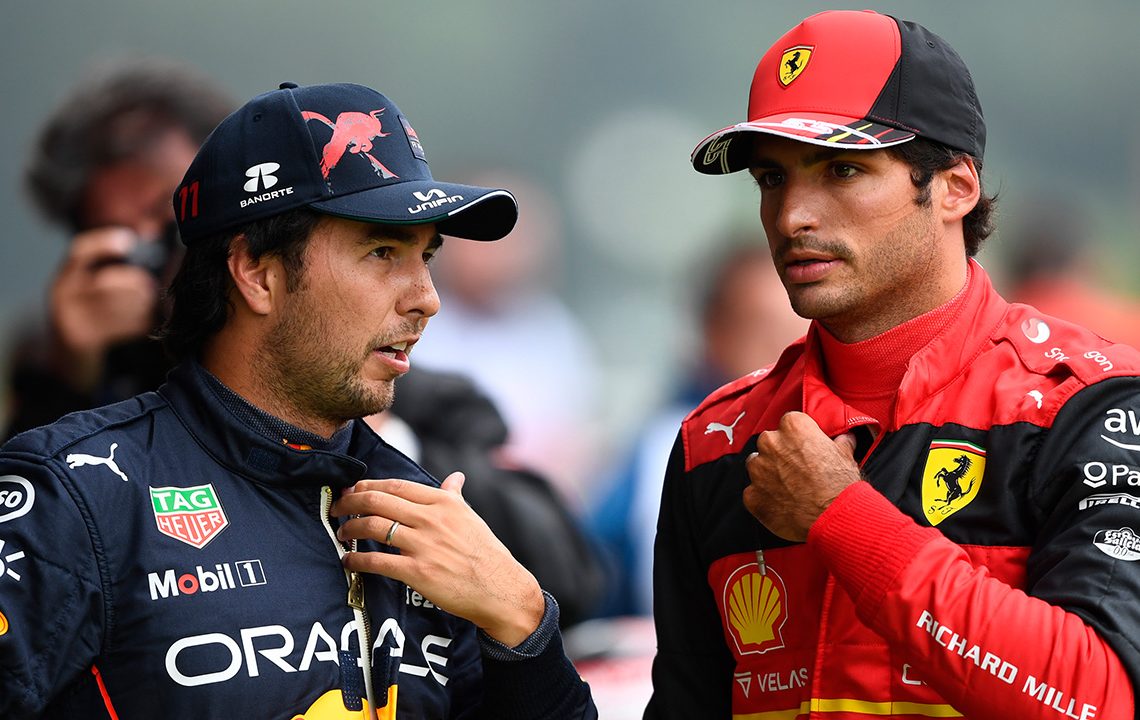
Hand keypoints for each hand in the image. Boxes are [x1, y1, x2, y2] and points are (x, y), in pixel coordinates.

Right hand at [50, 228, 159, 389]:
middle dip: (134, 283)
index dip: (104, 242)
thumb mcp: (90, 286)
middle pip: (103, 282)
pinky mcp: (81, 339)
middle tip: (151, 284)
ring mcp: (69, 318)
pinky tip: (148, 320)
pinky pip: (118, 328)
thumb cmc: (92, 310)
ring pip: (114, 306)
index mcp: (65, 275)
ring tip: (152, 302)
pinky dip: (139, 323)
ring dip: (140, 304)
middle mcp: (62, 294)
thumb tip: (149, 233)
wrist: (68, 351)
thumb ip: (113, 264)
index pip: (79, 251)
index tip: (129, 240)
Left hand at [333, 473, 544, 646]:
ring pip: (373, 527)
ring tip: (340, 531)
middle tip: (337, 507)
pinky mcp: (418, 572)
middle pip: (378, 501)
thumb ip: (455, 496)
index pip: (396, 485)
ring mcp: (424, 545)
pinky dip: (357, 560)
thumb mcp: (471, 518)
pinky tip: (348, 560)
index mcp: (444, 503)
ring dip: (349, 527)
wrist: (500, 589)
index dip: (369, 485)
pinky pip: (377, 562)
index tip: (354, 488)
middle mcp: (432, 519)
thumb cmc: (486, 553)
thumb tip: (456, 477)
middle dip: (350, 501)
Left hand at [743, 411, 859, 541]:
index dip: (798, 438)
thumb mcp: (846, 455)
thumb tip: (844, 439)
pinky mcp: (751, 495)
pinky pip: (754, 492)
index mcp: (792, 427)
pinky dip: (764, 498)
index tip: (805, 449)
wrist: (833, 518)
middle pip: (770, 443)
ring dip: (769, 474)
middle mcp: (770, 443)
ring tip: (790, 488)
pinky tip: (782, 505)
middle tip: (798, 470)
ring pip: (757, 466)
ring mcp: (758, 470)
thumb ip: (840, 442)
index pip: (789, 424)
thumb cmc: (840, 485)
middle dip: (781, 454)